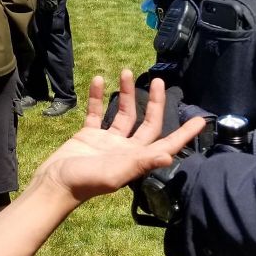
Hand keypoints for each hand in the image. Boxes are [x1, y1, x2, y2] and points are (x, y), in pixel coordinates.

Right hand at [33, 70, 204, 207]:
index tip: (201, 120)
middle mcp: (125, 148)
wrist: (54, 184)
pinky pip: (95, 113)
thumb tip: (168, 155)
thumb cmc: (86, 182)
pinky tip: (97, 79)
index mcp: (136, 158)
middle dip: (154, 102)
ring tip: (126, 72)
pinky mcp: (88, 135)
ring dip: (124, 93)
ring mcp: (107, 141)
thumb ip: (141, 162)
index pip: (166, 143)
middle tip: (159, 81)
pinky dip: (96, 97)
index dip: (184, 134)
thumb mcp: (115, 172)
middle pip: (146, 122)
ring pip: (122, 113)